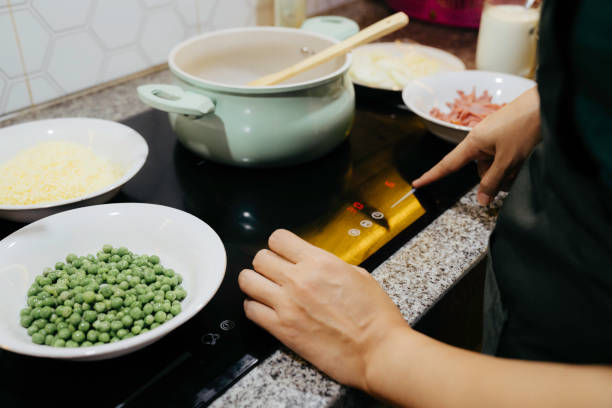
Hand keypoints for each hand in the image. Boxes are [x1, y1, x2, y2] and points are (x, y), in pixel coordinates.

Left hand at [238, 229, 408, 389]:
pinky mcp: (281, 329)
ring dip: (254, 282)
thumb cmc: (375, 317)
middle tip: (274, 272)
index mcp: (320, 262)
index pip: (279, 238)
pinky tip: (265, 309)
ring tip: (265, 289)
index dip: (279, 245)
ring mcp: (287, 305)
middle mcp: (299, 279)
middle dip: (266, 263)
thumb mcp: (358, 275)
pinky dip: (254, 307)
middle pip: (260, 257)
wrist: (378, 351)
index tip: (283, 252)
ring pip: (247, 280)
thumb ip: (329, 265)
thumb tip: (314, 264)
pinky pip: (250, 310)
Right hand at [412, 87, 540, 204]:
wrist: (547, 103)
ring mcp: (494, 138)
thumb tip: (482, 200)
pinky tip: (526, 157)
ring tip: (524, 162)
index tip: (418, 182)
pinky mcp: (506, 137)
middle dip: (496, 179)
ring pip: (495, 166)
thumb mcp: (508, 160)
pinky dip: (513, 163)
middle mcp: (480, 140)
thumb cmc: (525, 126)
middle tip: (514, 175)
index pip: (448, 164)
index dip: (432, 175)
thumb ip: (493, 181)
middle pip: (480, 170)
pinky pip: (504, 158)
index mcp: (473, 143)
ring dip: (508, 172)